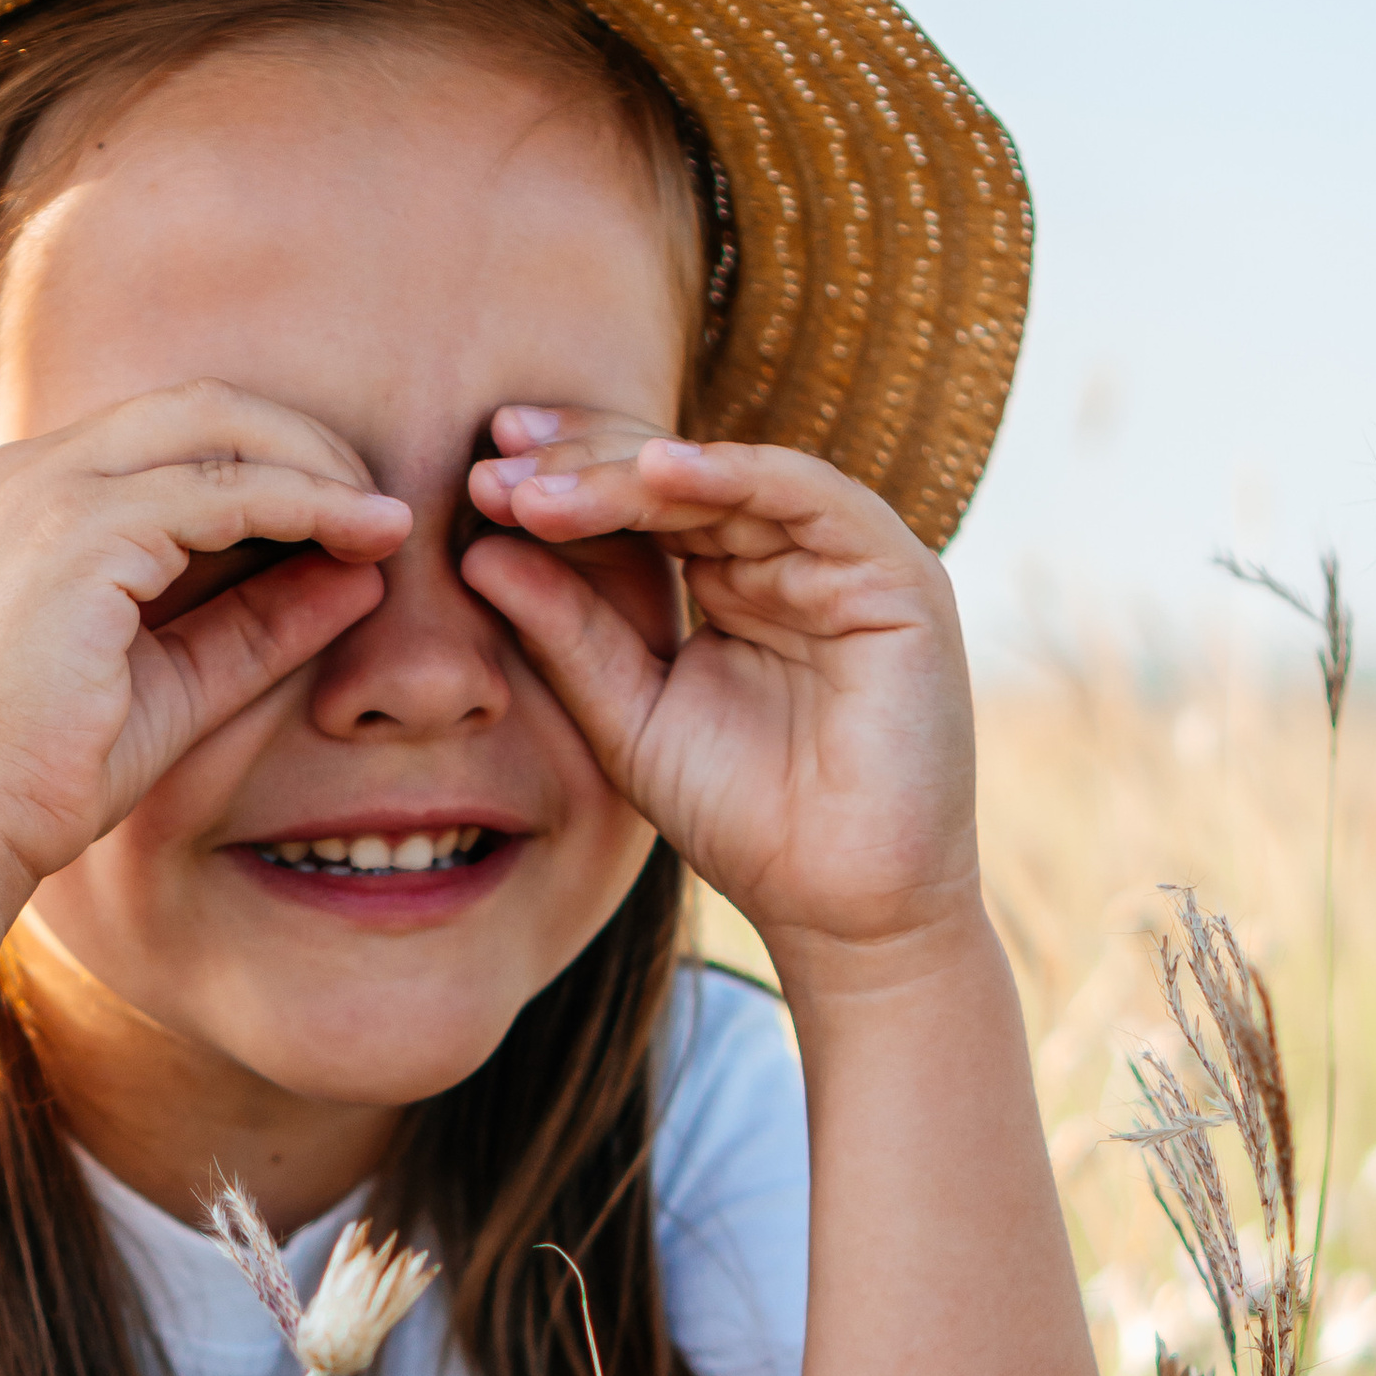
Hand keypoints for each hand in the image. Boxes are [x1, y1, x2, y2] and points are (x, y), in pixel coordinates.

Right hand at [0, 383, 405, 911]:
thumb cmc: (50, 768)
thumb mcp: (178, 681)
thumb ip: (259, 622)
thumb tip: (364, 575)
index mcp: (37, 491)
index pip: (177, 432)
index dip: (278, 458)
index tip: (357, 512)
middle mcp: (35, 469)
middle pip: (204, 405)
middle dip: (308, 443)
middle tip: (384, 506)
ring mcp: (51, 490)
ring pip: (220, 430)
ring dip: (319, 469)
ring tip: (388, 523)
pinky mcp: (79, 531)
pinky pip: (223, 493)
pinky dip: (304, 506)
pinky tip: (360, 541)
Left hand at [462, 410, 980, 962]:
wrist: (843, 909)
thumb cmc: (744, 820)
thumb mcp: (629, 715)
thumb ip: (568, 635)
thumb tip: (479, 554)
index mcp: (732, 579)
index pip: (642, 506)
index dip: (563, 483)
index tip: (477, 483)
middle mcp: (790, 556)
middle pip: (679, 476)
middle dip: (581, 466)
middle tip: (492, 473)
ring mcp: (846, 561)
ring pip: (730, 477)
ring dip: (633, 471)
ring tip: (545, 485)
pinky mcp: (898, 577)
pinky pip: (811, 498)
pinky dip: (735, 474)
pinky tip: (657, 471)